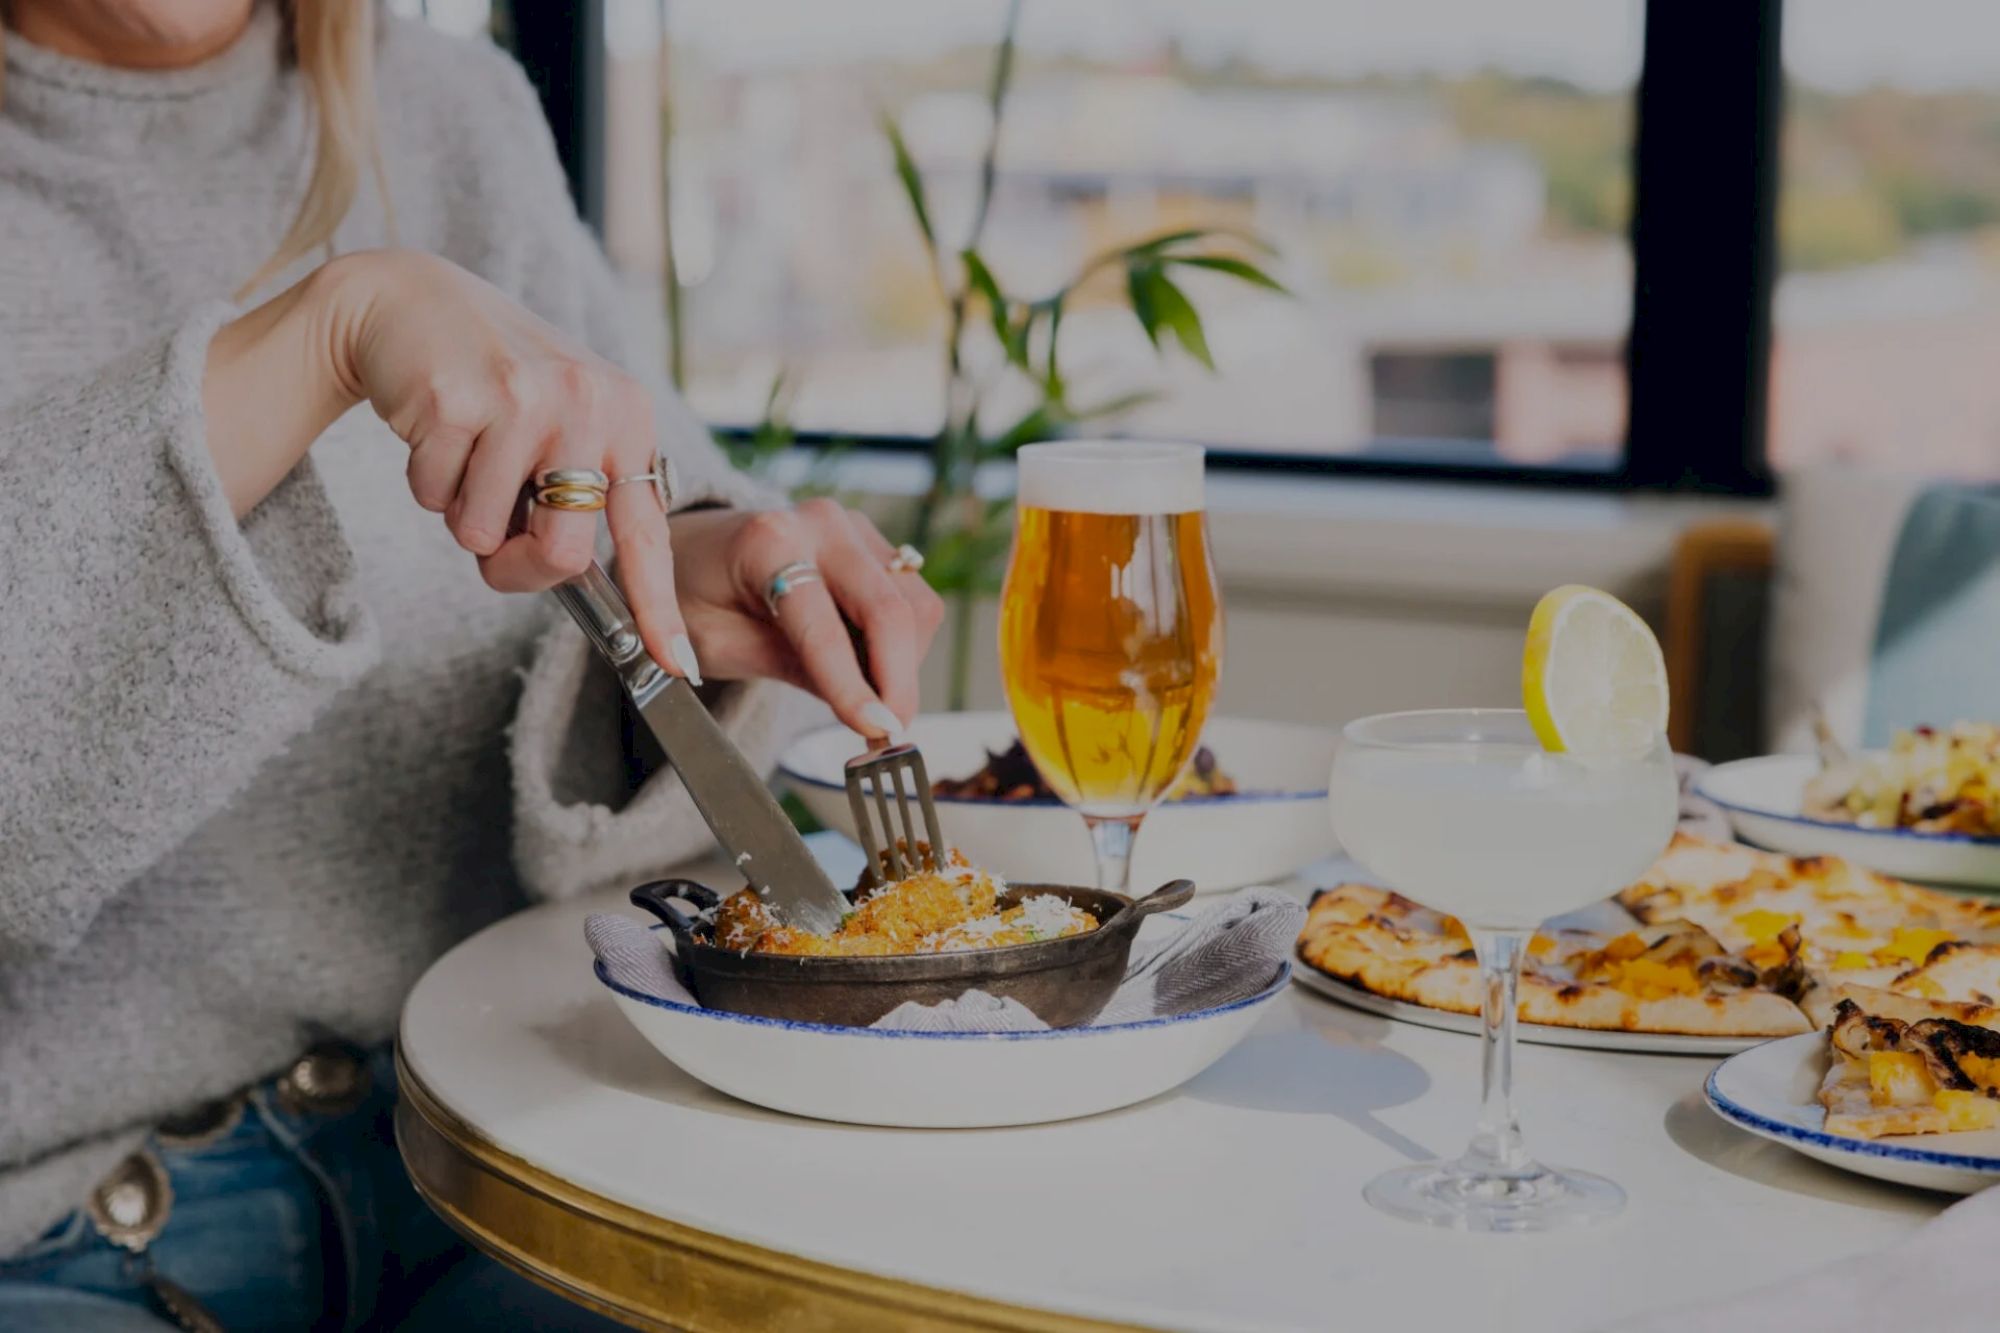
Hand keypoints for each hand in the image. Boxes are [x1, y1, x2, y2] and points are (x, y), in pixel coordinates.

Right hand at [203, 249, 694, 678]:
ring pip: (483, 532)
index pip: (647, 532)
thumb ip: (577, 503)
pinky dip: (426, 483)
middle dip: (518, 563)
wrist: (410, 302)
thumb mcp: (562, 428)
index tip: (677, 664)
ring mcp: (521, 397)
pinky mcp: (454, 398)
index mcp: (627, 415)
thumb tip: (569, 581)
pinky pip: (434, 498)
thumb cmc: (495, 387)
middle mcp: (587, 402)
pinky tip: (435, 428)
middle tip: (495, 527)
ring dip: (462, 511)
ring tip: (468, 449)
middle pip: (562, 554)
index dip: (658, 606)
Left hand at [664, 502, 945, 736]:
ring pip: (915, 606)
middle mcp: (820, 524)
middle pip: (891, 609)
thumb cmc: (693, 597)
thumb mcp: (721, 644)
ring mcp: (853, 528)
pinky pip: (913, 600)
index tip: (876, 731)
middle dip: (899, 680)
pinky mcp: (873, 542)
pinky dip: (902, 644)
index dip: (853, 687)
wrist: (691, 551)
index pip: (824, 627)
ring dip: (904, 663)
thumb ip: (789, 666)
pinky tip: (869, 667)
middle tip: (891, 733)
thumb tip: (862, 707)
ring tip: (868, 698)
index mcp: (768, 542)